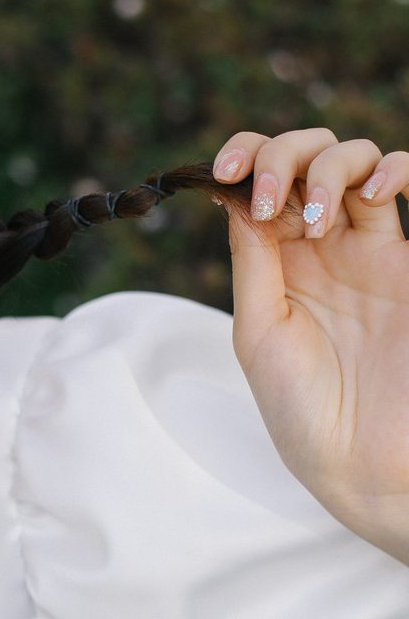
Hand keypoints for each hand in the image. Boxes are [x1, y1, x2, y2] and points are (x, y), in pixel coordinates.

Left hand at [212, 126, 408, 561]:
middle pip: (305, 155)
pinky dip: (395, 167)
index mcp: (273, 261)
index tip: (226, 172)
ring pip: (356, 160)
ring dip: (329, 165)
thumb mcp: (258, 330)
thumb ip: (253, 258)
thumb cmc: (303, 410)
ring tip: (313, 217)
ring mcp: (369, 249)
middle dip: (282, 154)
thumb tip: (233, 191)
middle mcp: (320, 247)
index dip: (243, 156)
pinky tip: (375, 193)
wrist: (363, 463)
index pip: (258, 178)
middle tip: (273, 200)